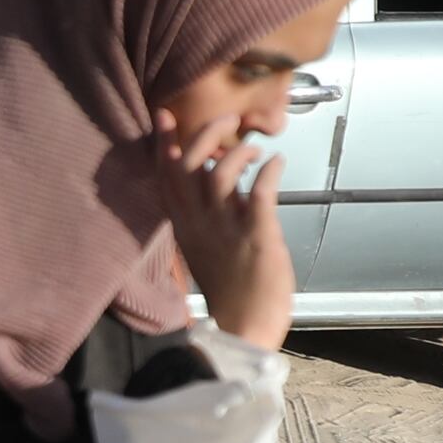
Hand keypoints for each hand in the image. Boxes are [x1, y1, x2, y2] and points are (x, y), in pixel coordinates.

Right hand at [154, 101, 295, 352]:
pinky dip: (270, 173)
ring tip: (256, 149)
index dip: (164, 144)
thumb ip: (206, 213)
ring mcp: (226, 231)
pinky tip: (278, 162)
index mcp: (184, 226)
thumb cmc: (230, 287)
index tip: (166, 116)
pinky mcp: (256, 238)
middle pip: (189, 168)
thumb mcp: (205, 246)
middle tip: (227, 119)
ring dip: (239, 152)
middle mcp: (199, 225)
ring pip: (220, 177)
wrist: (244, 326)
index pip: (166, 177)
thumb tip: (212, 180)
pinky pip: (259, 196)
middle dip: (205, 135)